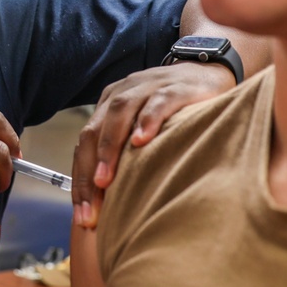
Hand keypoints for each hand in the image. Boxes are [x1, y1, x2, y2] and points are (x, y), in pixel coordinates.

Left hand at [71, 62, 234, 226]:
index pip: (85, 145)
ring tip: (105, 181)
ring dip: (109, 149)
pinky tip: (142, 142)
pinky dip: (146, 121)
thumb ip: (125, 152)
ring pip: (118, 115)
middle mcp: (122, 93)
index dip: (80, 181)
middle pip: (94, 132)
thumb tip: (108, 198)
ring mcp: (147, 87)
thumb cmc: (173, 108)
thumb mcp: (142, 127)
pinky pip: (156, 103)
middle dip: (88, 174)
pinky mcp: (175, 87)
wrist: (206, 70)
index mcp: (108, 105)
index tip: (82, 217)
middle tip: (89, 210)